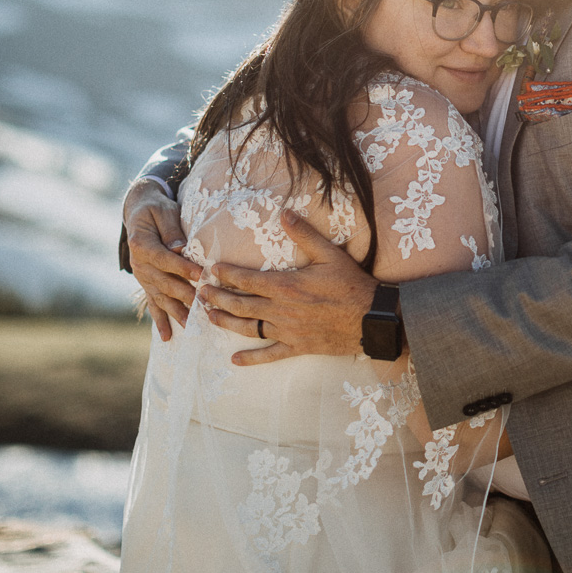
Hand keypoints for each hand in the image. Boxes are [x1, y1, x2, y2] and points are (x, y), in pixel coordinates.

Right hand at [124, 178, 200, 340]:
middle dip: (185, 295)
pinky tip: (167, 337)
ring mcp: (142, 276)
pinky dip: (160, 320)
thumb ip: (171, 230)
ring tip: (191, 326)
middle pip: (164, 282)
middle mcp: (139, 264)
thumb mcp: (163, 211)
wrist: (138, 211)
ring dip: (176, 312)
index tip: (200, 275)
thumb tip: (180, 248)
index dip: (182, 267)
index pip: (165, 258)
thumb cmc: (156, 209)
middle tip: (203, 306)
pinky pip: (153, 304)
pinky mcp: (147, 283)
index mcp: (142, 244)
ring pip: (160, 297)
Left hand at [201, 209, 376, 365]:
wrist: (372, 318)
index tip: (212, 270)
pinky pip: (269, 354)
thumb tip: (284, 213)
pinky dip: (251, 358)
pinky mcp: (298, 347)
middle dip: (218, 297)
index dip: (227, 274)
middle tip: (199, 293)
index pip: (248, 280)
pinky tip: (234, 360)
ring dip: (226, 322)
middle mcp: (281, 310)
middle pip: (241, 304)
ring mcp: (288, 331)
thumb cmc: (352, 285)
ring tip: (209, 316)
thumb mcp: (330, 254)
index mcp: (286, 286)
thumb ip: (304, 234)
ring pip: (249, 328)